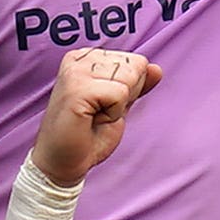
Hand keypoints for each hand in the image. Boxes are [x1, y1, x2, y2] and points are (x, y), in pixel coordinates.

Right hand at [29, 46, 163, 183]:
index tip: (104, 104)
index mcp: (87, 57)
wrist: (63, 162)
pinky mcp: (77, 89)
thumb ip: (137, 85)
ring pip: (130, 77)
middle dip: (126, 96)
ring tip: (94, 115)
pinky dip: (113, 113)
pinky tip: (91, 119)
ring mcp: (75, 72)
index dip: (130, 89)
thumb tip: (156, 69)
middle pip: (135, 67)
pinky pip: (120, 93)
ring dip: (119, 105)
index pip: (137, 61)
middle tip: (98, 113)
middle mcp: (78, 59)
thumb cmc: (87, 134)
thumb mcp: (119, 105)